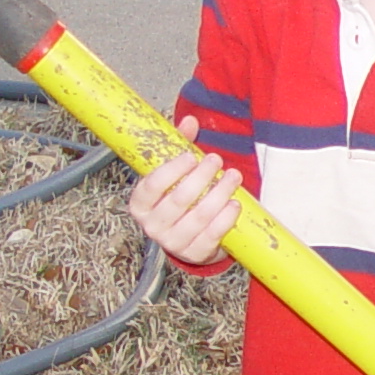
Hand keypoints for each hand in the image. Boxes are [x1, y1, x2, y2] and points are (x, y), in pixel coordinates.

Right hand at [126, 116, 241, 264]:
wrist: (189, 236)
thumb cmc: (179, 196)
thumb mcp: (175, 172)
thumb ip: (179, 145)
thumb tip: (190, 120)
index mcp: (140, 204)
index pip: (151, 186)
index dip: (171, 170)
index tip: (190, 156)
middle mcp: (152, 226)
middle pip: (179, 199)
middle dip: (201, 177)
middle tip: (216, 160)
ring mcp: (173, 243)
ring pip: (198, 216)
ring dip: (219, 194)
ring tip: (234, 176)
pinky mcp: (195, 254)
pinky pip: (211, 235)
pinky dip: (225, 219)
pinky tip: (235, 203)